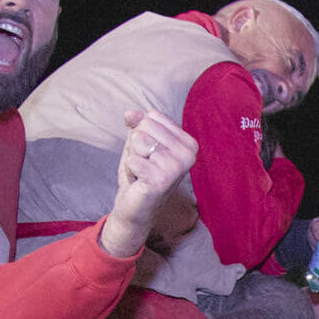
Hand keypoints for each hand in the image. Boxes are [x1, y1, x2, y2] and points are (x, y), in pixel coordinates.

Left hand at [100, 110, 199, 259]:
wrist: (135, 205)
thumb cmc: (140, 172)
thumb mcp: (138, 142)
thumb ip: (137, 123)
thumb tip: (130, 113)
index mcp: (188, 143)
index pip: (152, 116)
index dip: (142, 132)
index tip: (149, 154)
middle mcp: (188, 154)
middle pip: (145, 126)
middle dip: (136, 145)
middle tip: (144, 165)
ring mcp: (177, 167)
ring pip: (138, 141)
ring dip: (133, 157)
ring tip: (142, 172)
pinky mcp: (162, 180)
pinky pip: (133, 159)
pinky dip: (130, 170)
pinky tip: (140, 181)